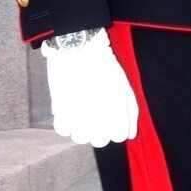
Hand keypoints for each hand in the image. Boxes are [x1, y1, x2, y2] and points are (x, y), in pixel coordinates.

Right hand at [41, 29, 138, 145]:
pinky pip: (63, 130)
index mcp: (117, 115)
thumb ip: (131, 113)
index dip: (116, 127)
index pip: (119, 137)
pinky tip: (69, 110)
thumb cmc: (105, 66)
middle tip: (96, 112)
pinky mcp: (59, 112)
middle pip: (99, 141)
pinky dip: (66, 123)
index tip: (112, 115)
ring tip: (82, 111)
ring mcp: (77, 119)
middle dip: (99, 129)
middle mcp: (98, 121)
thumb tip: (129, 134)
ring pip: (80, 138)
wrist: (79, 49)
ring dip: (81, 128)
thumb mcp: (126, 88)